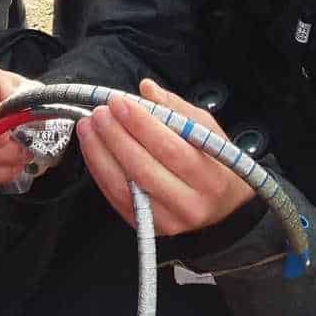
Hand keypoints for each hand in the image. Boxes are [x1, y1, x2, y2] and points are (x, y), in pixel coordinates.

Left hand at [77, 78, 255, 236]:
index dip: (140, 123)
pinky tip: (93, 149)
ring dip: (100, 154)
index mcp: (210, 177)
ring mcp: (168, 220)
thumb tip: (146, 88)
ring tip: (89, 127)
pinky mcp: (148, 227)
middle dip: (115, 136)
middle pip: (143, 168)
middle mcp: (190, 204)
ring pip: (125, 187)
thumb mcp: (206, 130)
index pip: (170, 148)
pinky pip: (117, 199)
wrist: (226, 206)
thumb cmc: (214, 163)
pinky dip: (100, 172)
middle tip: (100, 112)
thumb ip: (175, 108)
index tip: (118, 102)